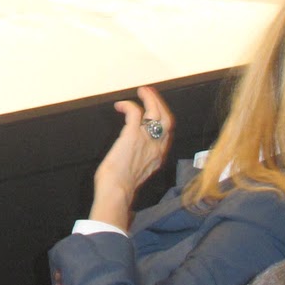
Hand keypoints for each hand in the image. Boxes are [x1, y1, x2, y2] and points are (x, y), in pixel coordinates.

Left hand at [89, 86, 173, 229]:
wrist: (116, 192)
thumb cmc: (119, 187)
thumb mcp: (138, 173)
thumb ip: (140, 161)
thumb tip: (131, 154)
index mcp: (158, 158)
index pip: (166, 133)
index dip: (161, 119)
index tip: (153, 112)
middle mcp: (157, 148)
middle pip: (167, 119)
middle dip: (160, 104)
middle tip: (150, 94)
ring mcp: (146, 140)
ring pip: (156, 112)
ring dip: (149, 98)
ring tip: (141, 91)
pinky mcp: (133, 134)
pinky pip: (135, 112)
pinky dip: (128, 105)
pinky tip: (120, 106)